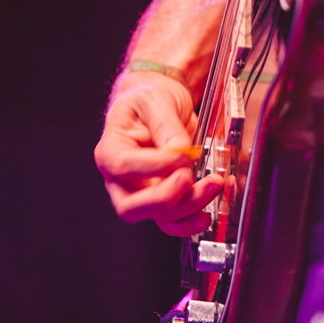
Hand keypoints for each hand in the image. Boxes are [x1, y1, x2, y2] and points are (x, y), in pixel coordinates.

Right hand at [94, 71, 223, 235]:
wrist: (160, 103)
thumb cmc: (148, 100)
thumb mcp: (155, 101)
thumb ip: (166, 126)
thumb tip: (180, 152)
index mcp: (110, 151)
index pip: (124, 168)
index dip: (156, 166)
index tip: (183, 155)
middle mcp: (121, 180)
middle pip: (132, 207)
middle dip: (167, 198)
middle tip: (190, 178)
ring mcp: (142, 194)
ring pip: (158, 216)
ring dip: (189, 206)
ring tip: (213, 184)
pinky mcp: (163, 200)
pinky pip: (172, 222)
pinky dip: (190, 222)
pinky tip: (206, 214)